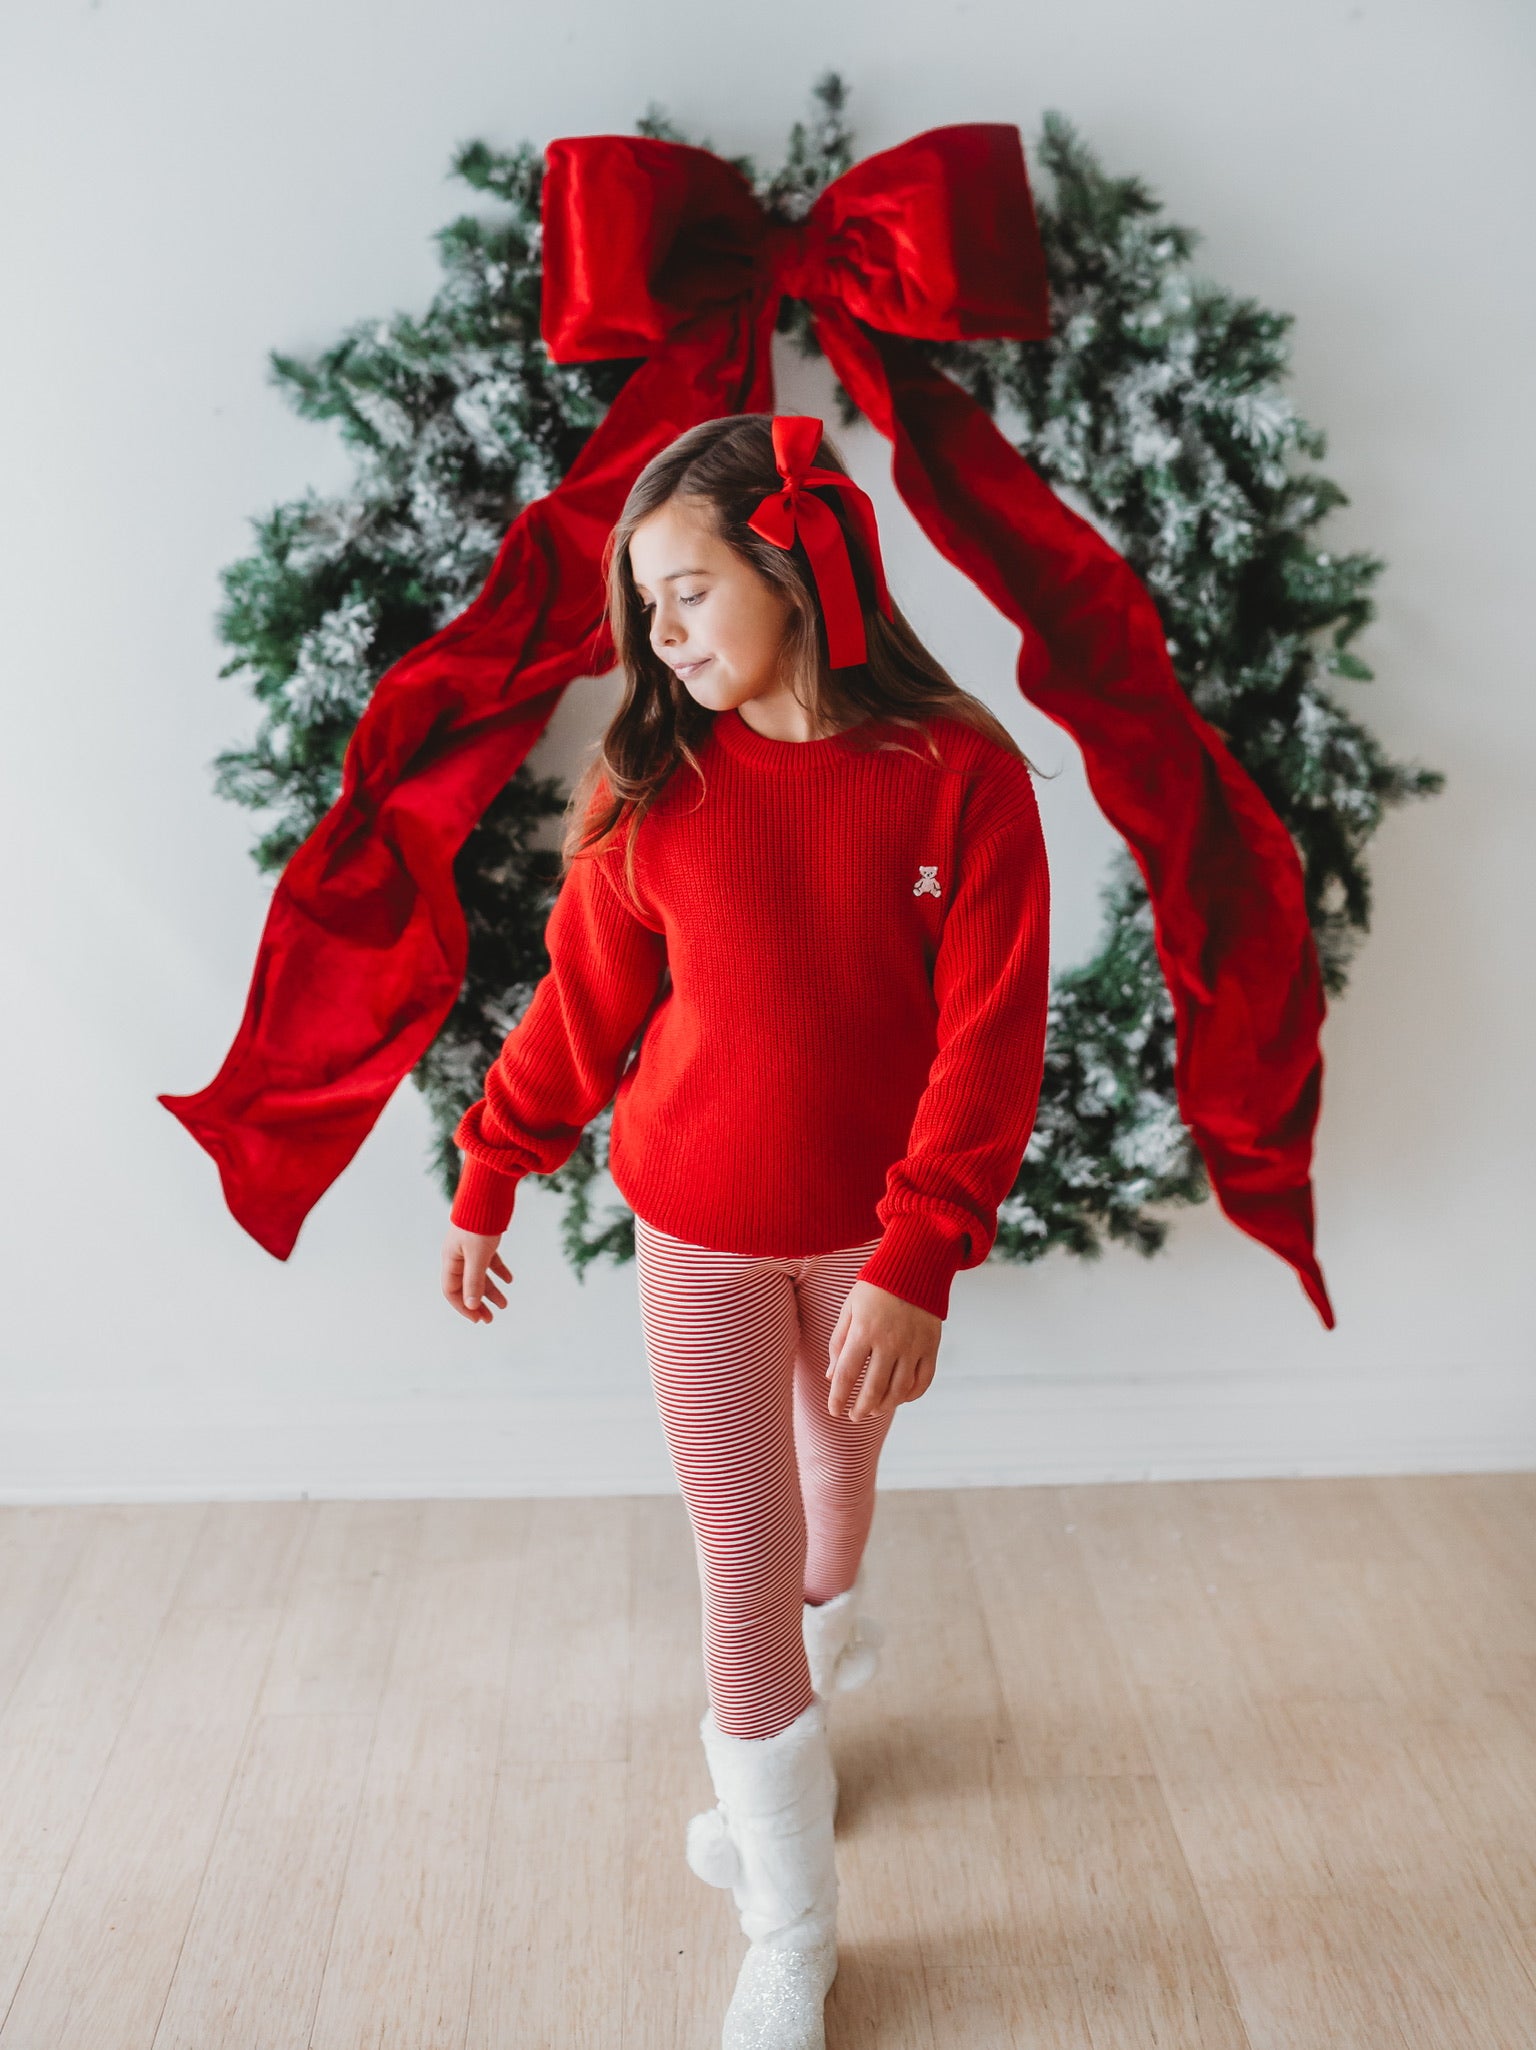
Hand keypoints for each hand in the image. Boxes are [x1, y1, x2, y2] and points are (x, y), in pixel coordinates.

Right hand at [442, 1226, 512, 1323]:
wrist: (487, 1192)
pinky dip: (498, 1271)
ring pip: (480, 1274)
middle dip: (478, 1303)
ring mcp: (471, 1247)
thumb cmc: (478, 1223)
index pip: (452, 1291)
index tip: (478, 1319)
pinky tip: (510, 1279)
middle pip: (466, 1286)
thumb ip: (473, 1281)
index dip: (463, 1307)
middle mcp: (458, 1255)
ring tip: (505, 1304)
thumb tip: (471, 1306)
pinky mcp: (484, 1240)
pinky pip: (490, 1261)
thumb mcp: (477, 1256)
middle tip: (492, 1318)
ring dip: (491, 1290)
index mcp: (450, 1259)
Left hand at [826, 1280, 941, 1420]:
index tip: (834, 1411)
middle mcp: (889, 1341)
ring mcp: (913, 1346)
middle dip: (861, 1409)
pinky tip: (900, 1398)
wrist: (916, 1265)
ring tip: (874, 1410)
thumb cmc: (876, 1287)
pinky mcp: (931, 1346)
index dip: (838, 1398)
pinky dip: (912, 1395)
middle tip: (854, 1416)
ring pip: (899, 1390)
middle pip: (873, 1389)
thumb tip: (831, 1376)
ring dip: (885, 1406)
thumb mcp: (850, 1308)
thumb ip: (838, 1342)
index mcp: (864, 1331)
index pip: (846, 1374)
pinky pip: (923, 1380)